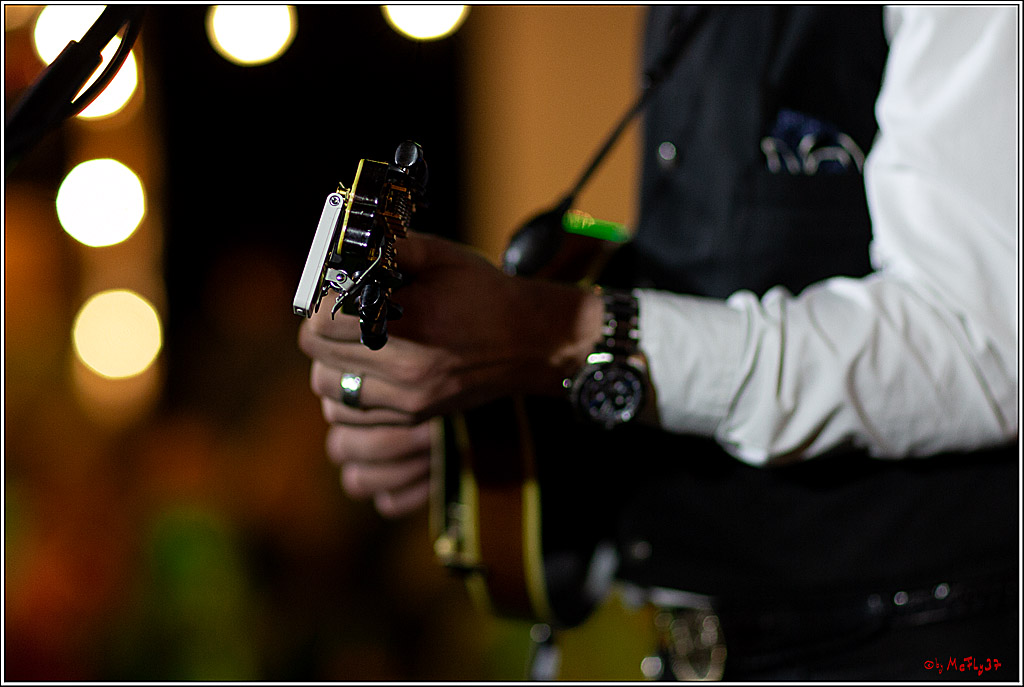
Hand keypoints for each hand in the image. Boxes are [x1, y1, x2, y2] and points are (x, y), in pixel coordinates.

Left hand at [299, 231, 602, 515]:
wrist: (532, 343)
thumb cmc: (485, 294)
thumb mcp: (442, 257)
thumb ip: (391, 248)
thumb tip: (345, 249)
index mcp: (414, 324)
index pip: (325, 321)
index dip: (323, 299)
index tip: (337, 289)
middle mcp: (407, 370)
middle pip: (317, 355)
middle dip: (321, 328)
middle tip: (340, 312)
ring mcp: (409, 401)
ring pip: (327, 389)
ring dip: (329, 363)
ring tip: (350, 343)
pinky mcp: (412, 417)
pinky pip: (349, 414)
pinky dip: (347, 392)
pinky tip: (364, 370)